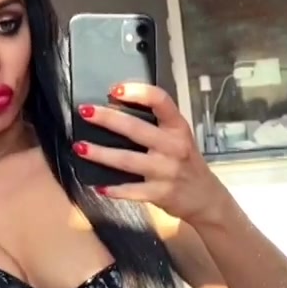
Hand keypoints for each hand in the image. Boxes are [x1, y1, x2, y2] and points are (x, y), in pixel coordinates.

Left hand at [73, 83, 222, 225]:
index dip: (137, 91)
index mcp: (178, 127)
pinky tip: (99, 186)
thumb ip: (157, 125)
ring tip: (80, 147)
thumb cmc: (186, 163)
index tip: (115, 89)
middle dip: (107, 118)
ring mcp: (166, 171)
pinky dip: (114, 189)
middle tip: (85, 112)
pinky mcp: (160, 193)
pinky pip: (132, 190)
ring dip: (100, 153)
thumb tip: (117, 110)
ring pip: (127, 160)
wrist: (206, 198)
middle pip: (135, 128)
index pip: (160, 101)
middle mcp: (173, 147)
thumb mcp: (180, 138)